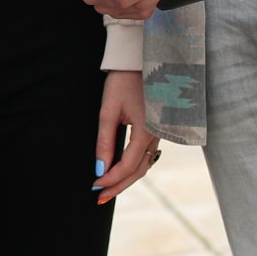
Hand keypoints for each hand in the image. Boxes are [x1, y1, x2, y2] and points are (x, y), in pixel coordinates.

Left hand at [93, 70, 160, 203]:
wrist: (143, 58)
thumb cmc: (124, 80)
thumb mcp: (109, 109)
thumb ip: (104, 141)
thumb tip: (99, 169)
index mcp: (147, 130)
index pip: (128, 165)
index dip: (111, 179)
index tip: (94, 186)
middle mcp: (159, 135)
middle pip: (139, 170)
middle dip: (119, 185)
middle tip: (99, 198)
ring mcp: (162, 132)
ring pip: (145, 164)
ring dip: (127, 178)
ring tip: (108, 189)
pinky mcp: (160, 128)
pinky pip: (148, 154)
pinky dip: (135, 166)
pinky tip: (121, 171)